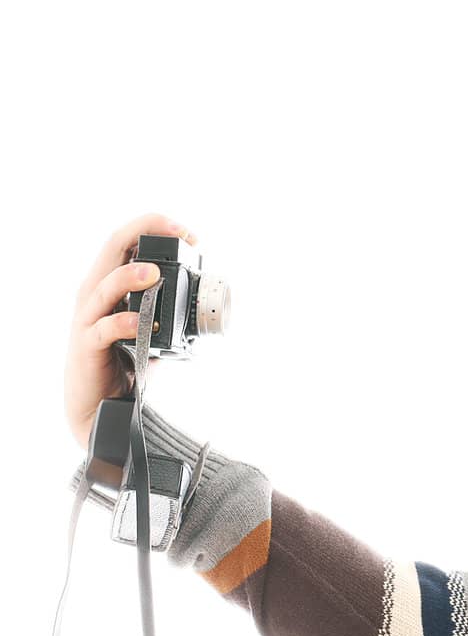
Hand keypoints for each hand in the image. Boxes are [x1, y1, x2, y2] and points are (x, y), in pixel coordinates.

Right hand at [63, 214, 197, 451]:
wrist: (103, 407)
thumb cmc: (127, 362)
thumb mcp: (154, 329)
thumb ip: (172, 311)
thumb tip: (211, 306)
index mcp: (112, 285)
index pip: (127, 243)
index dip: (154, 228)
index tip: (190, 234)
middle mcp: (96, 295)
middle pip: (111, 249)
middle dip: (143, 233)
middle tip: (178, 233)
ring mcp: (89, 319)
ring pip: (103, 287)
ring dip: (131, 276)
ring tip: (156, 273)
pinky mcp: (88, 346)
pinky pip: (103, 329)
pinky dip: (123, 323)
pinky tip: (140, 322)